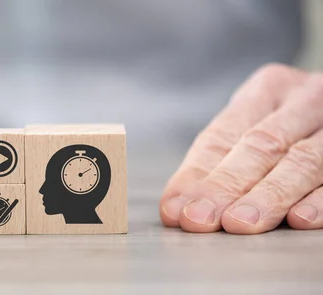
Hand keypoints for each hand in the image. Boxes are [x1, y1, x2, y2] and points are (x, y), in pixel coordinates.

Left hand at [160, 64, 322, 233]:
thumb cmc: (289, 124)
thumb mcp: (256, 123)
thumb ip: (220, 159)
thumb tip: (175, 206)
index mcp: (268, 89)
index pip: (224, 134)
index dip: (197, 174)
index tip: (175, 209)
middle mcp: (305, 100)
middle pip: (260, 145)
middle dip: (226, 186)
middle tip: (200, 218)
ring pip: (302, 161)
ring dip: (269, 196)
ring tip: (240, 222)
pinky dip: (322, 200)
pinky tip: (300, 219)